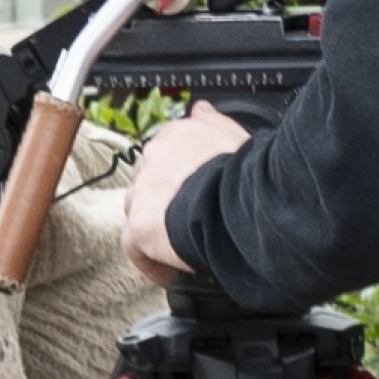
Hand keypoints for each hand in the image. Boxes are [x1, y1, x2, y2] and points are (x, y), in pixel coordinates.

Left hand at [124, 107, 252, 281]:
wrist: (238, 200)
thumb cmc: (243, 172)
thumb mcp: (232, 133)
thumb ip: (213, 121)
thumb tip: (202, 108)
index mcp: (176, 136)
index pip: (164, 154)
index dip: (178, 178)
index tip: (192, 192)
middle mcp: (153, 158)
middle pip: (148, 183)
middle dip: (164, 202)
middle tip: (188, 221)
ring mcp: (143, 192)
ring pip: (138, 212)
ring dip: (155, 228)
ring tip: (179, 244)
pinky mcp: (139, 225)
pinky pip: (135, 247)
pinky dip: (151, 261)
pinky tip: (170, 270)